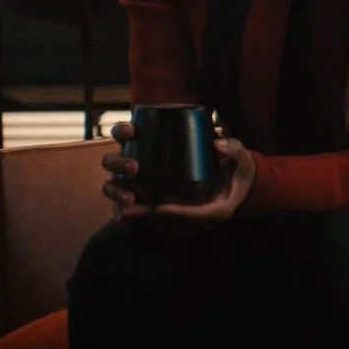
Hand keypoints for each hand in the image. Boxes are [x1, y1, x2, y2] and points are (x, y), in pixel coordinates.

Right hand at [99, 122, 256, 221]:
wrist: (230, 199)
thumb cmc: (228, 172)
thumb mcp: (237, 159)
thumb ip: (233, 148)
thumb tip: (216, 142)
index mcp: (154, 146)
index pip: (129, 134)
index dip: (123, 131)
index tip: (133, 132)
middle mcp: (139, 165)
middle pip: (113, 160)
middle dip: (118, 162)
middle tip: (136, 168)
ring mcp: (136, 188)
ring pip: (112, 186)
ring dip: (116, 191)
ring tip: (131, 200)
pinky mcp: (141, 209)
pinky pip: (121, 212)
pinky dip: (121, 214)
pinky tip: (127, 217)